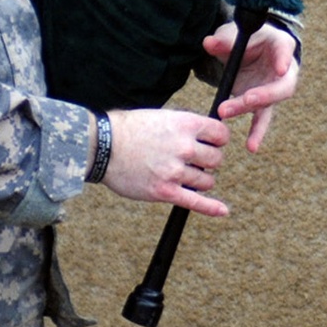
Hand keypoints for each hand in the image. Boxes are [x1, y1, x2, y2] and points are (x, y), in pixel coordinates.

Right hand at [100, 107, 231, 216]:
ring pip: (206, 180)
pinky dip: (211, 208)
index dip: (219, 139)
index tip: (214, 143)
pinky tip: (222, 210)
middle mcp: (184, 147)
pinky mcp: (165, 191)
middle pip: (216, 159)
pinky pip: (196, 202)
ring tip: (183, 174)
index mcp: (184, 124)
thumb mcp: (162, 116)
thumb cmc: (130, 129)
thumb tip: (206, 134)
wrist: (104, 146)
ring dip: (200, 179)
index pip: (220, 134)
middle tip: (195, 160)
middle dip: (209, 160)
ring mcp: (175, 171)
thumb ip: (185, 126)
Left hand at [202, 20, 299, 152]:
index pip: (285, 48)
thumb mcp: (232, 33)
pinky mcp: (265, 102)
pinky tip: (251, 147)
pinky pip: (262, 118)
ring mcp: (275, 87)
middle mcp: (284, 69)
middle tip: (248, 99)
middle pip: (281, 84)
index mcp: (280, 44)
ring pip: (269, 103)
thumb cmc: (244, 38)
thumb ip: (223, 39)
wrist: (248, 48)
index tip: (281, 68)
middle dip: (265, 94)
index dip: (284, 59)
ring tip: (245, 128)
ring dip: (252, 111)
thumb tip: (209, 43)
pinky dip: (256, 132)